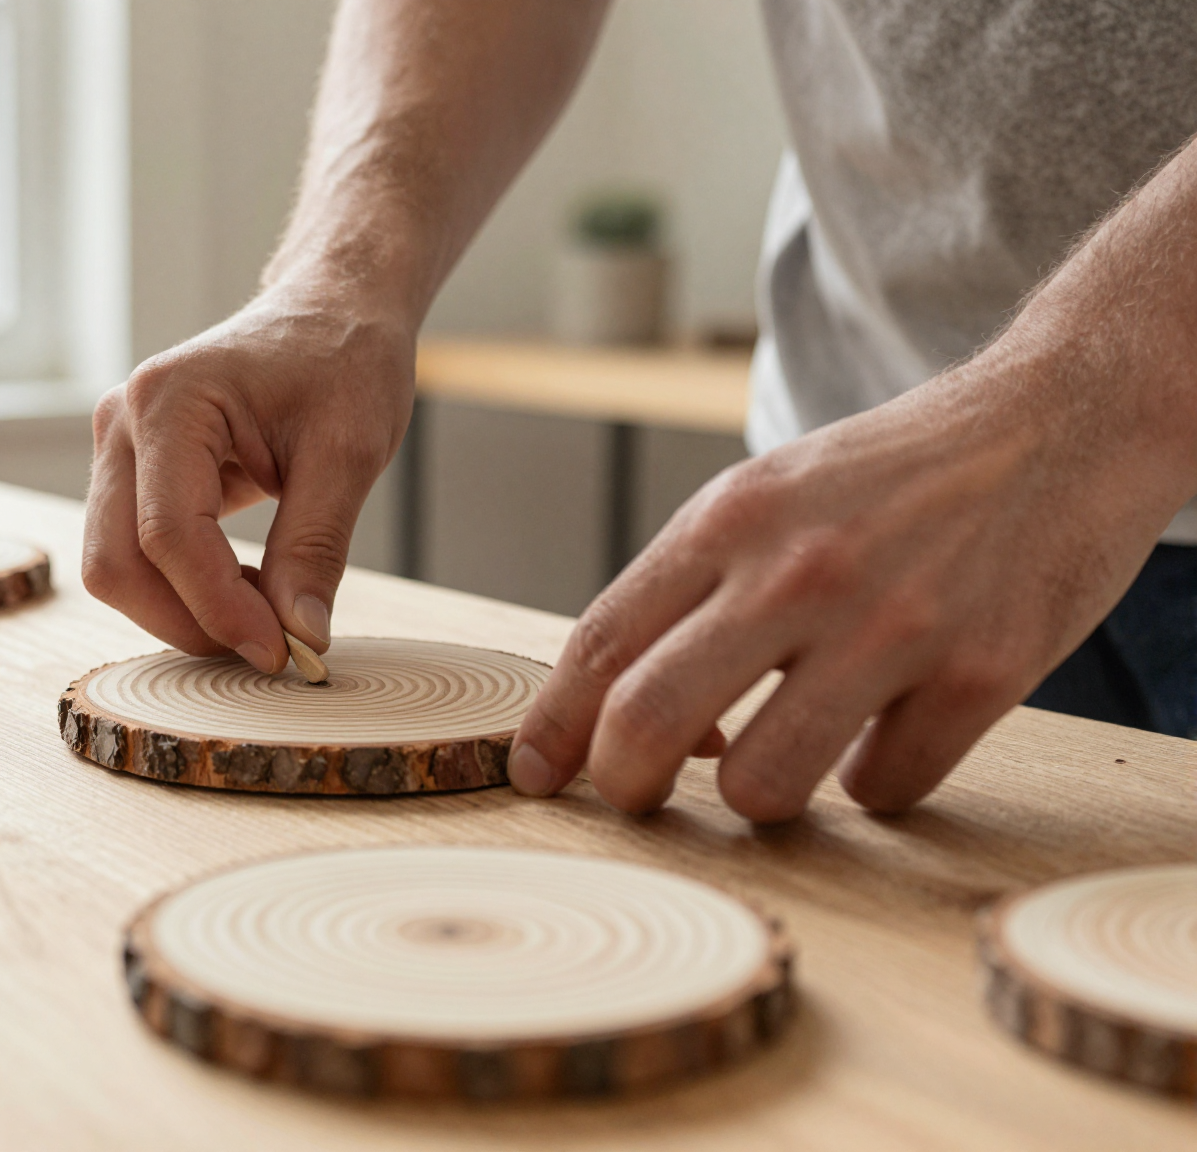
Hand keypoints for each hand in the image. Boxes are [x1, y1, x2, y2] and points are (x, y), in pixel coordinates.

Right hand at [83, 293, 413, 670]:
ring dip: (182, 611)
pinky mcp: (131, 471)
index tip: (281, 651)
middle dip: (189, 621)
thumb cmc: (342, 359)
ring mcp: (118, 447)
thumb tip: (300, 637)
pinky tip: (246, 588)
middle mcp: (123, 422)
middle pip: (117, 562)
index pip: (169, 535)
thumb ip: (315, 548)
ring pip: (115, 567)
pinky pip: (133, 552)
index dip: (219, 607)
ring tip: (264, 614)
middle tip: (270, 649)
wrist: (328, 312)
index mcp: (170, 401)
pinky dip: (183, 589)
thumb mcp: (349, 452)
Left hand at [508, 348, 1188, 820]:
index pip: (602, 639)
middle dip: (622, 784)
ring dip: (760, 794)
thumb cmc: (898, 474)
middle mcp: (798, 570)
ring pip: (763, 783)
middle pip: (651, 719)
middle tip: (636, 798)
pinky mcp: (981, 674)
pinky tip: (892, 730)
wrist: (1067, 417)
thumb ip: (699, 591)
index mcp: (732, 519)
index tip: (532, 773)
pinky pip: (883, 789)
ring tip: (787, 755)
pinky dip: (876, 780)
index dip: (552, 725)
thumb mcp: (773, 495)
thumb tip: (638, 720)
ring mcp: (892, 626)